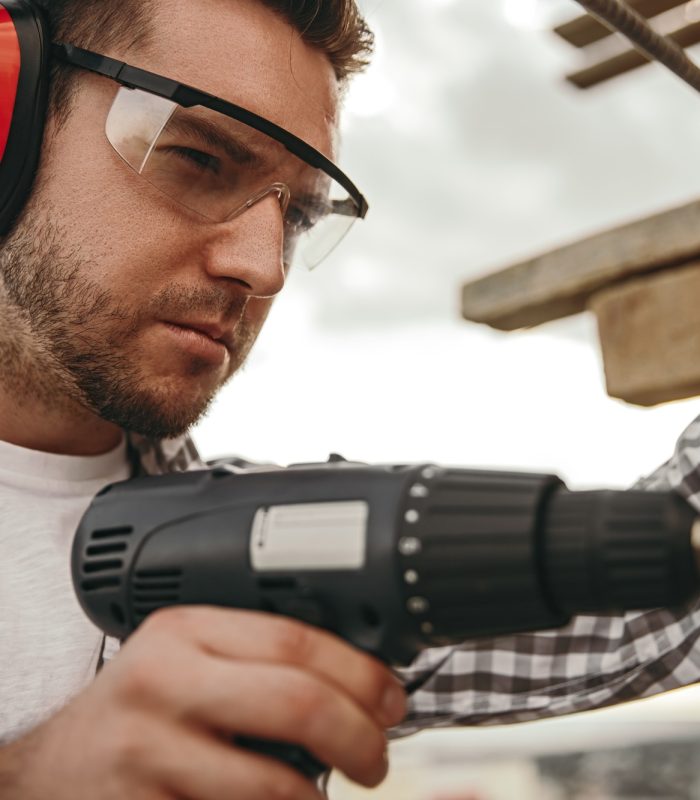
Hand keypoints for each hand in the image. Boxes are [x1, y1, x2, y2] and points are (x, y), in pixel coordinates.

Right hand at [0, 606, 406, 798]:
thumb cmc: (136, 712)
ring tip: (326, 795)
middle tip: (376, 756)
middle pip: (296, 703)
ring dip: (320, 798)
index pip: (294, 640)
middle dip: (359, 736)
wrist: (53, 771)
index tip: (389, 698)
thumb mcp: (185, 660)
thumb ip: (253, 658)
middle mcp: (165, 684)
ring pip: (273, 784)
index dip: (358, 673)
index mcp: (184, 632)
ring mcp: (150, 755)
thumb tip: (357, 680)